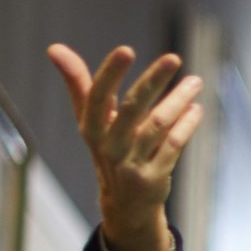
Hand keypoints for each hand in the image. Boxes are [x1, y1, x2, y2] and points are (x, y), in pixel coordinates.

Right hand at [46, 44, 206, 250]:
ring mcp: (131, 164)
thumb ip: (78, 83)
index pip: (97, 97)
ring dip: (178, 100)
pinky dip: (187, 125)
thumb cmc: (108, 149)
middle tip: (173, 58)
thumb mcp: (90, 120)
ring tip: (195, 82)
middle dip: (153, 81)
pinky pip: (173, 146)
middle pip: (133, 108)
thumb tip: (54, 47)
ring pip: (158, 126)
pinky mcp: (153, 177)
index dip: (110, 74)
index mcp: (91, 128)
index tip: (126, 50)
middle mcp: (109, 146)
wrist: (124, 203)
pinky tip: (196, 109)